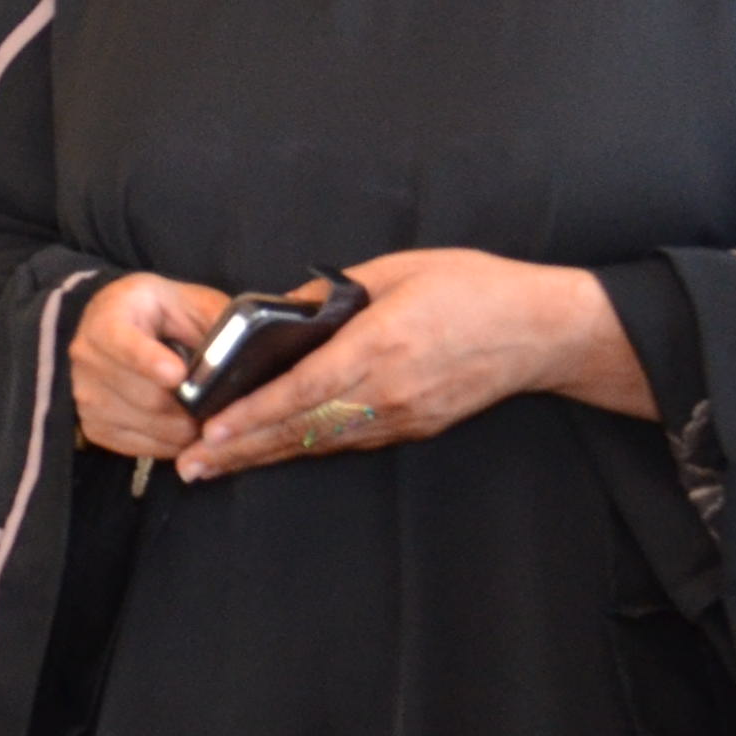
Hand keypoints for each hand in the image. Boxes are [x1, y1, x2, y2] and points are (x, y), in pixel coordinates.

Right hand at [69, 271, 230, 464]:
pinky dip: (168, 444)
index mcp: (108, 318)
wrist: (113, 325)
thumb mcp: (189, 301)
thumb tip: (249, 351)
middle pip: (146, 396)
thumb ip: (217, 321)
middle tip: (221, 408)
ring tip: (204, 417)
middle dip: (189, 407)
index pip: (124, 344)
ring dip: (183, 429)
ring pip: (146, 425)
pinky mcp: (92, 425)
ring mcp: (84, 394)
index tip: (177, 375)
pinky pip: (138, 447)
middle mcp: (86, 357)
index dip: (151, 362)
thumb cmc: (160, 313)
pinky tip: (182, 427)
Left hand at [181, 247, 648, 480]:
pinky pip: (349, 442)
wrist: (544, 330)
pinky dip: (305, 448)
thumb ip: (335, 292)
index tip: (211, 426)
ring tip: (216, 466)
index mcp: (382, 344)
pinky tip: (271, 452)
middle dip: (242, 448)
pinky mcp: (416, 427)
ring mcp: (404, 415)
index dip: (253, 412)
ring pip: (321, 442)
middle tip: (191, 465)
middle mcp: (390, 390)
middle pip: (302, 428)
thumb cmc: (474, 288)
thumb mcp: (400, 269)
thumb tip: (282, 310)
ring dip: (266, 454)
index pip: (304, 388)